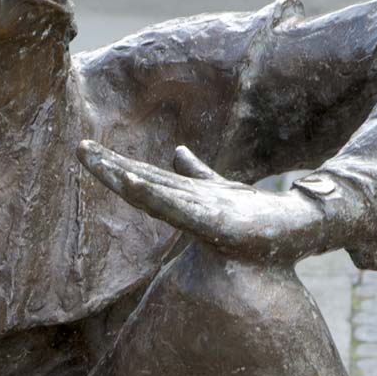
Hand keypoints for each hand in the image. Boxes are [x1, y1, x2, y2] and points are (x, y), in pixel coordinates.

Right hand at [77, 141, 345, 264]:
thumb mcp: (221, 186)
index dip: (113, 164)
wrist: (298, 228)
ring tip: (95, 161)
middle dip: (108, 168)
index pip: (142, 177)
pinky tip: (134, 182)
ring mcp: (198, 215)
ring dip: (122, 179)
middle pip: (140, 183)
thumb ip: (197, 171)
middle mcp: (186, 207)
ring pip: (152, 194)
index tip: (85, 148)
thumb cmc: (259, 214)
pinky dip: (153, 196)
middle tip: (78, 149)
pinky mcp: (214, 224)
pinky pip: (178, 208)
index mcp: (184, 197)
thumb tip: (176, 151)